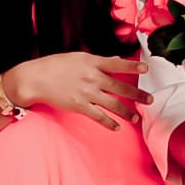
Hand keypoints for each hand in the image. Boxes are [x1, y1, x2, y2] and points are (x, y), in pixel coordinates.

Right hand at [11, 52, 145, 129]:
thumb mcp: (77, 57)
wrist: (34, 79)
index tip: (146, 68)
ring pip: (112, 104)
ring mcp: (86, 93)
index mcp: (91, 62)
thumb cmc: (54, 66)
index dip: (132, 65)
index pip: (116, 64)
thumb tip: (115, 61)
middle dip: (137, 94)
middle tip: (150, 100)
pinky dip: (109, 122)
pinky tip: (116, 127)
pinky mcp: (79, 106)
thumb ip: (97, 61)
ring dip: (126, 112)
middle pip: (120, 87)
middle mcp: (91, 77)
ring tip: (136, 117)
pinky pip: (98, 116)